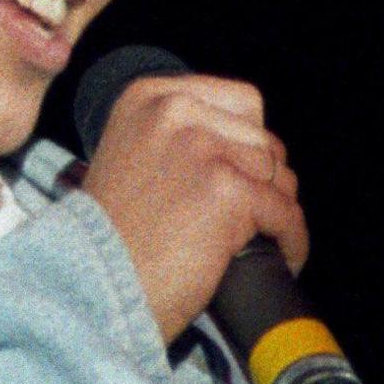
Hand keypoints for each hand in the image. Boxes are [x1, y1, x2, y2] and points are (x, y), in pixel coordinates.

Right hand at [75, 72, 308, 341]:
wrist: (92, 287)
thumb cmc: (110, 238)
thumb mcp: (129, 157)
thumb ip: (174, 136)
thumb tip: (238, 144)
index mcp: (149, 97)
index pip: (240, 101)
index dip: (249, 143)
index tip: (243, 174)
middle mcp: (174, 111)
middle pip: (263, 138)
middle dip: (265, 179)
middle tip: (253, 216)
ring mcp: (202, 149)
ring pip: (279, 175)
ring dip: (279, 211)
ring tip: (265, 239)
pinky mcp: (228, 191)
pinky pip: (286, 212)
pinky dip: (290, 240)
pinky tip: (281, 257)